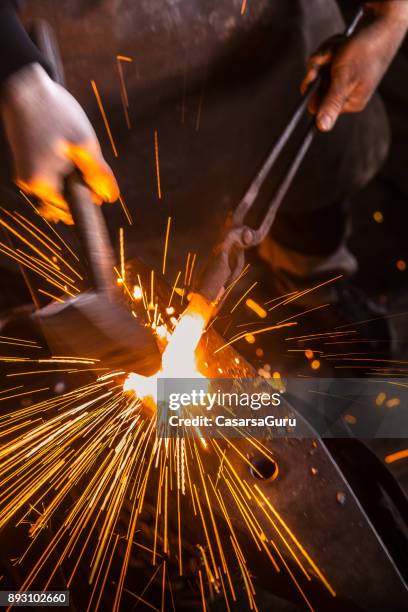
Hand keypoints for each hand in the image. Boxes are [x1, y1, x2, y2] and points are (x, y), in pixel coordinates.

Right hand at [0, 63, 118, 223]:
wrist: (25, 85)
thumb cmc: (55, 113)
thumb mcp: (85, 145)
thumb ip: (98, 174)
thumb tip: (110, 198)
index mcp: (42, 184)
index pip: (74, 208)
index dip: (90, 196)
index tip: (95, 179)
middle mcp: (29, 185)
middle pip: (66, 199)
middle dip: (80, 185)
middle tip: (82, 157)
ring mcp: (26, 174)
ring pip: (60, 186)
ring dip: (71, 176)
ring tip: (70, 149)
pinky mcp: (27, 163)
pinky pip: (51, 175)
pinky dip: (62, 167)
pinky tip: (62, 147)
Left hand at [301, 2, 407, 131]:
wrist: (381, 25)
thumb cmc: (365, 51)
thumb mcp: (344, 78)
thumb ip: (332, 102)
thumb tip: (321, 127)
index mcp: (350, 103)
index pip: (317, 105)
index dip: (312, 87)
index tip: (314, 73)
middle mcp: (346, 94)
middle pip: (316, 86)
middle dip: (320, 66)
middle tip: (330, 56)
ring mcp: (343, 79)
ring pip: (319, 71)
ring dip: (325, 54)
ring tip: (339, 47)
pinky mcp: (342, 66)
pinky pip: (325, 60)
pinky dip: (330, 49)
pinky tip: (341, 43)